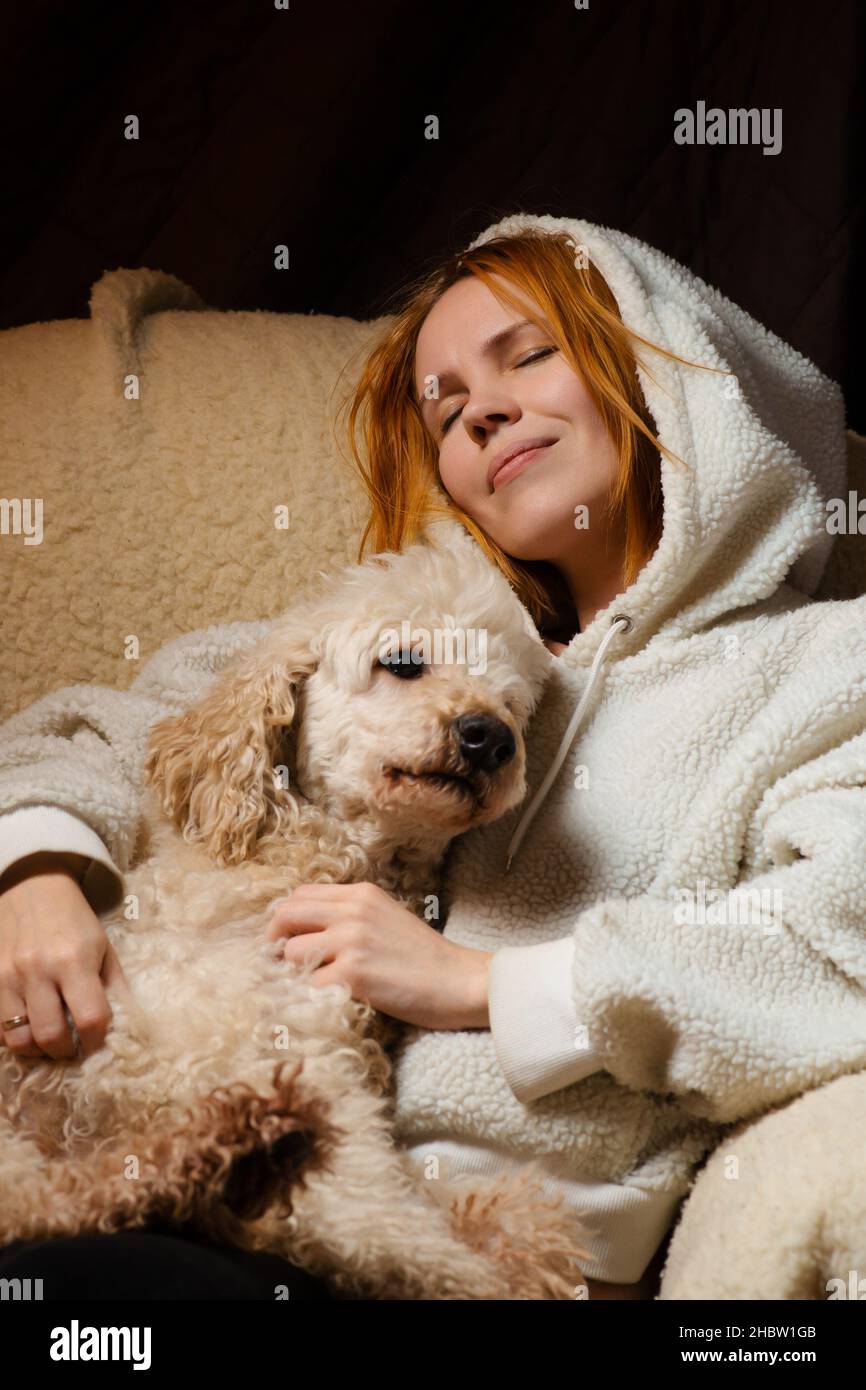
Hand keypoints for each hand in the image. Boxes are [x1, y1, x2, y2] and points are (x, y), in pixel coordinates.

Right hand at [0, 852, 131, 1057]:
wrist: (33, 887)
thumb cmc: (75, 921)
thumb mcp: (104, 948)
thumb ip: (115, 987)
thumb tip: (130, 1026)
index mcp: (75, 961)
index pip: (91, 1019)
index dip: (97, 1041)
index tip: (98, 1043)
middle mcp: (39, 970)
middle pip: (51, 1037)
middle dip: (66, 1051)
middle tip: (73, 1048)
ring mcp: (9, 976)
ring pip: (18, 1039)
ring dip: (37, 1049)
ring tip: (50, 1041)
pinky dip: (13, 1036)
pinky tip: (29, 1026)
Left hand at [265, 882, 492, 1030]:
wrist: (461, 982)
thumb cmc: (425, 959)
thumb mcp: (386, 918)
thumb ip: (350, 916)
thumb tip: (305, 932)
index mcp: (361, 894)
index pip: (300, 895)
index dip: (285, 920)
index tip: (285, 942)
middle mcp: (352, 910)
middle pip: (285, 915)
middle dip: (273, 942)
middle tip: (279, 966)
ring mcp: (352, 941)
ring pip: (290, 953)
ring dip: (295, 974)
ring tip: (315, 987)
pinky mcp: (354, 973)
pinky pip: (308, 986)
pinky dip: (311, 997)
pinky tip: (328, 1002)